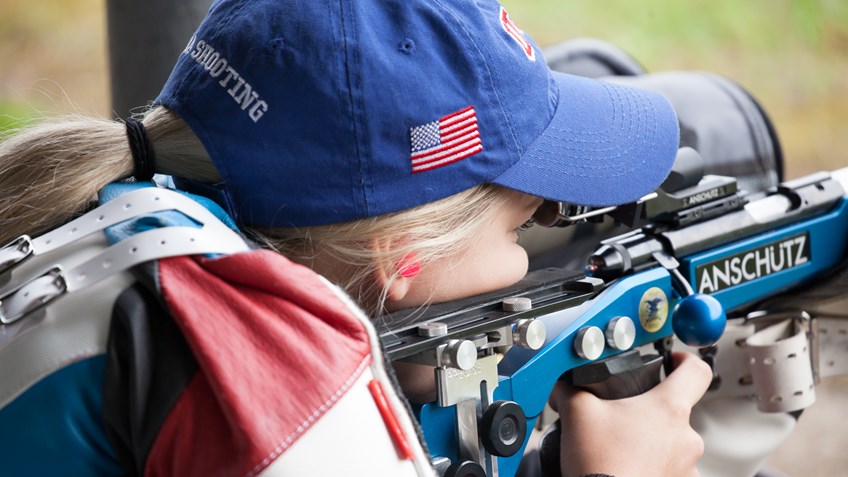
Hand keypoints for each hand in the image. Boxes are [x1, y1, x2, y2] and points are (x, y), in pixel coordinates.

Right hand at [549, 351, 712, 476]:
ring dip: (652, 440)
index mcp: (668, 408)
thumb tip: (564, 386)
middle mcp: (686, 437)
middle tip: (625, 415)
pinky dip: (651, 464)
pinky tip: (627, 465)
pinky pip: (669, 467)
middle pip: (677, 409)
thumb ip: (572, 390)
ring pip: (672, 441)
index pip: (696, 370)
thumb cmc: (600, 464)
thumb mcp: (578, 413)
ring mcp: (686, 465)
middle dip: (650, 409)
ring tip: (622, 445)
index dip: (683, 359)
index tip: (672, 361)